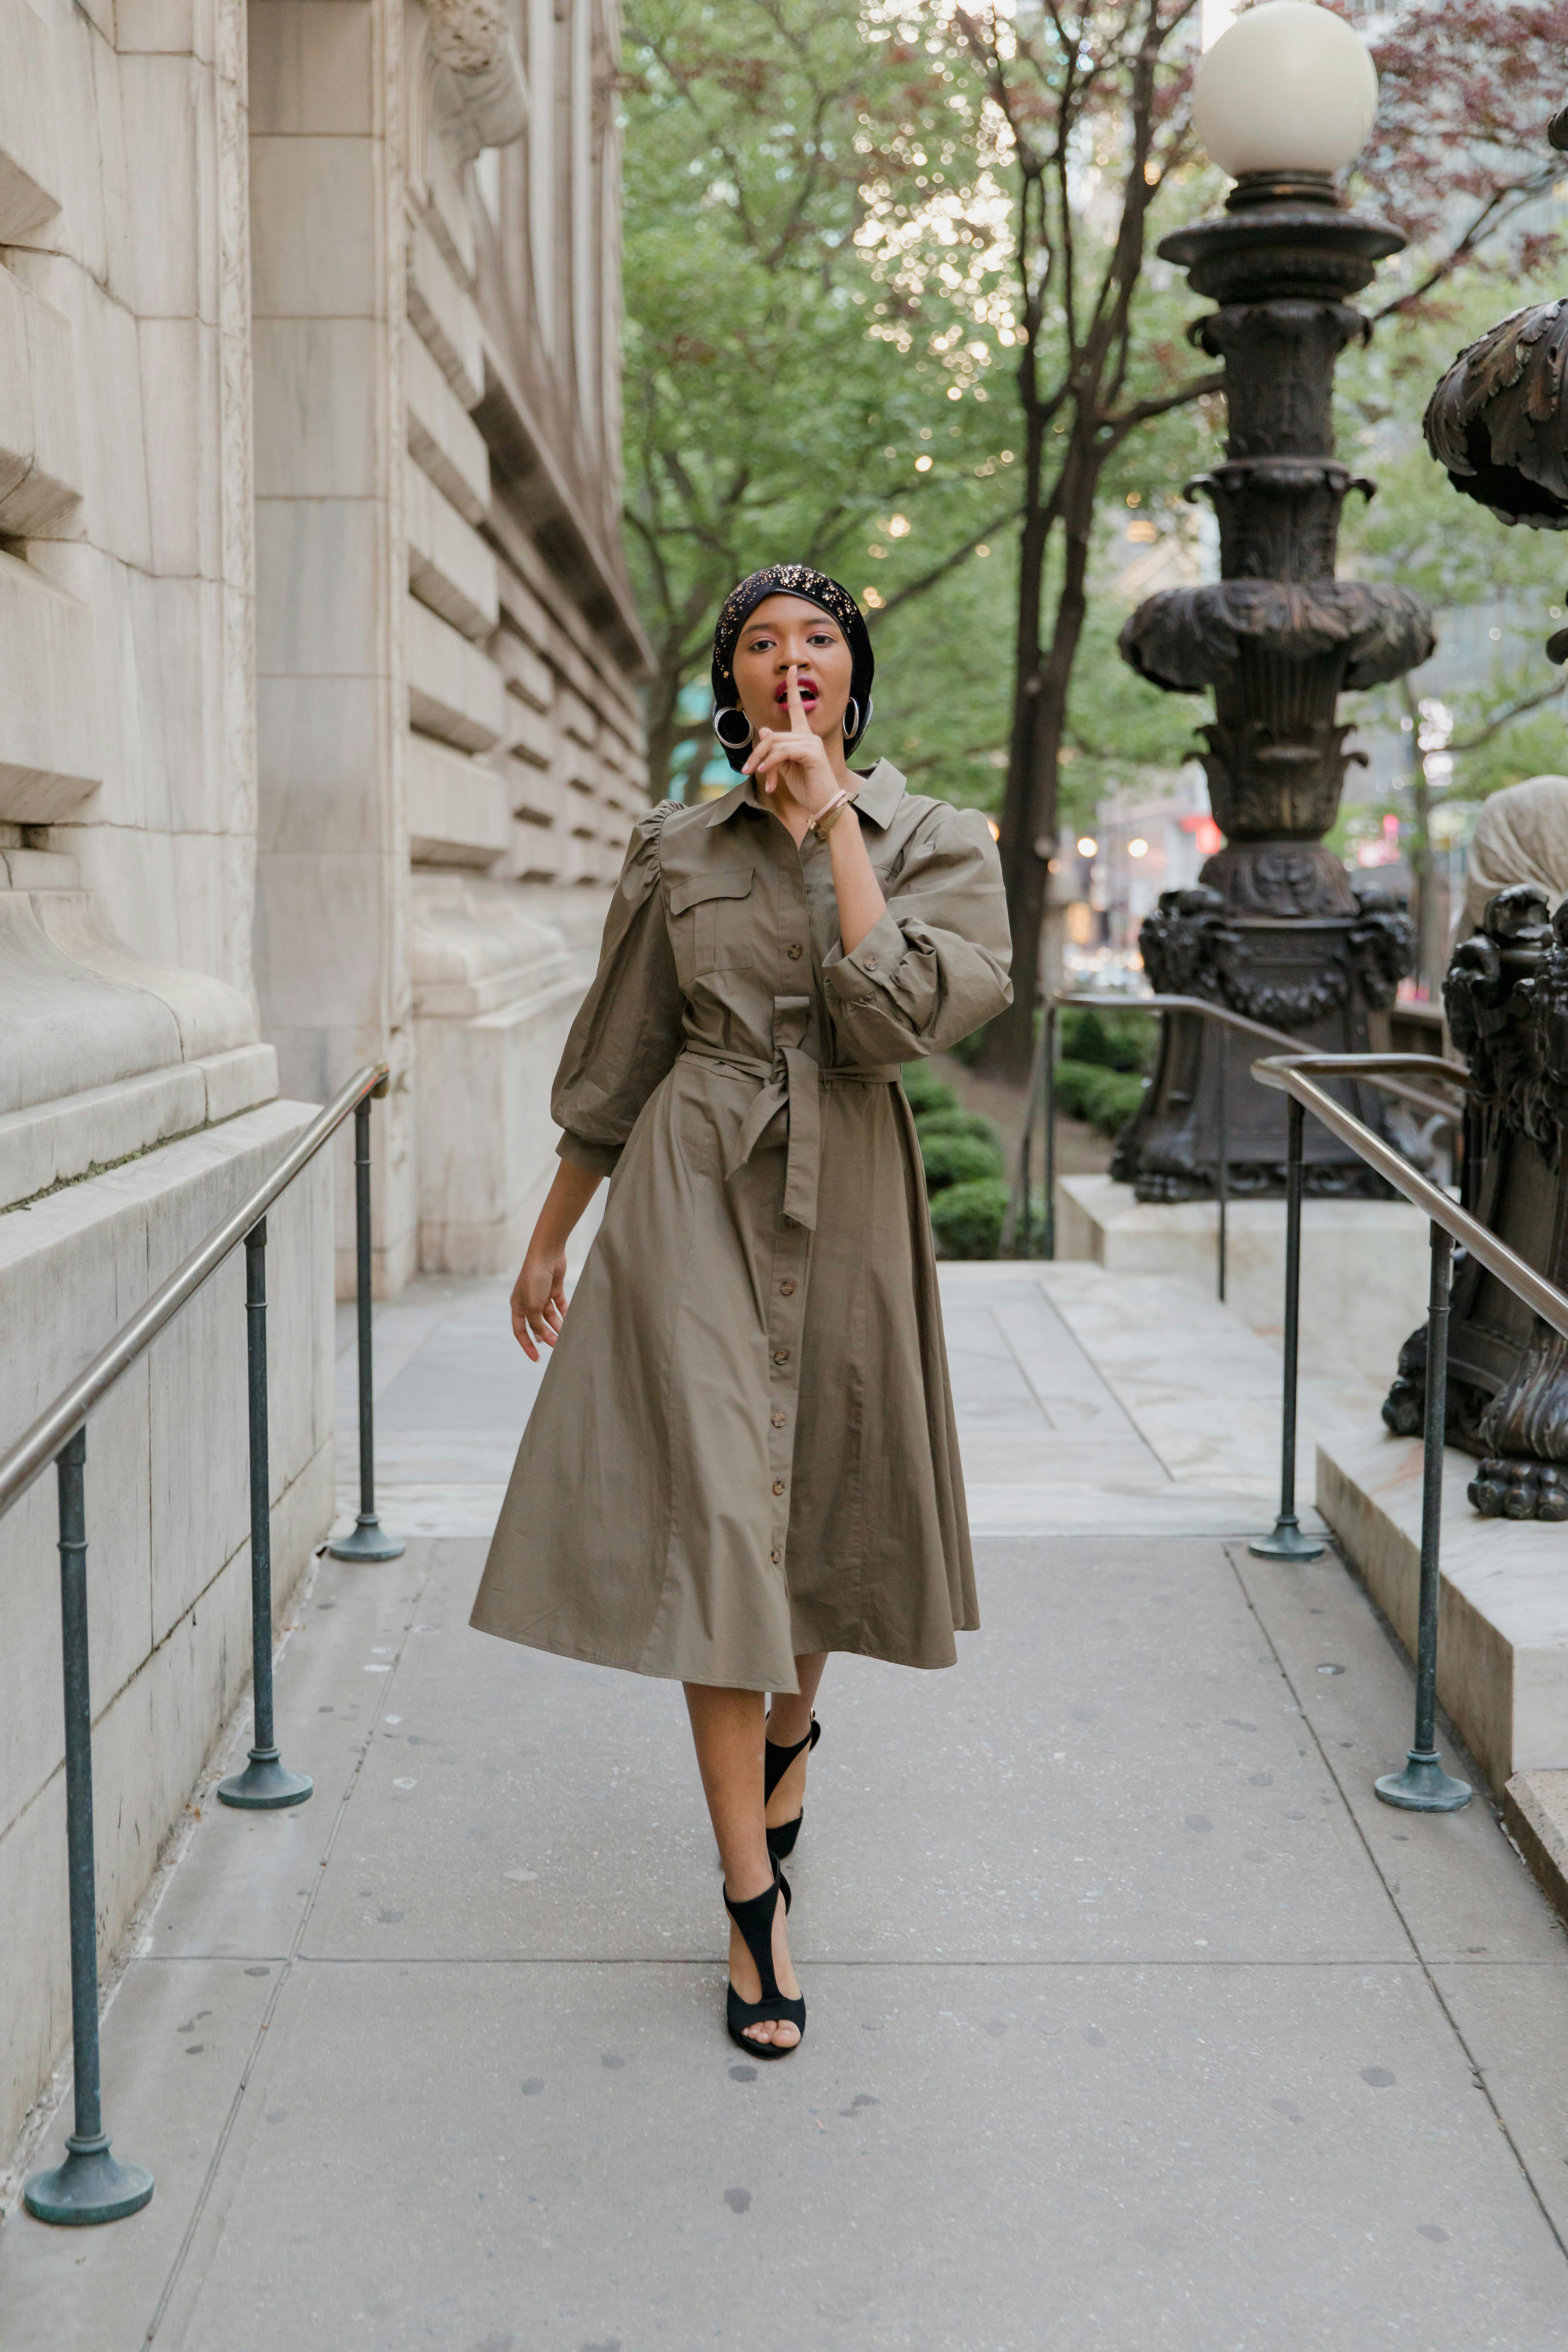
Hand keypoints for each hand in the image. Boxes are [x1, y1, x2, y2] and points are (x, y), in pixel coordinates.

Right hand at [511, 1243, 567, 1361]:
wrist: (547, 1254)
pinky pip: (559, 1306)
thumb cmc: (535, 1278)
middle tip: (556, 1345)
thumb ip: (537, 1322)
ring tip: (565, 1335)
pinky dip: (564, 1313)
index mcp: (517, 1305)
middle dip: (546, 1336)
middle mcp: (528, 1301)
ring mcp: (541, 1295)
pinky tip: (570, 1321)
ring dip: (557, 1326)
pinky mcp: (554, 1289)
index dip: (527, 1345)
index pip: (520, 1330)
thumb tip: (542, 1336)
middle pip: (537, 1325)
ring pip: (549, 1317)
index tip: (536, 1358)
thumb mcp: (533, 1305)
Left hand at [742, 665, 839, 818]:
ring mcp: (812, 743)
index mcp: (804, 738)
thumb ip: (775, 750)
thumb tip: (764, 730)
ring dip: (761, 762)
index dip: (793, 688)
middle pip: (772, 735)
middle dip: (756, 753)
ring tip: (758, 777)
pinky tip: (766, 776)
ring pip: (775, 744)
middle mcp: (809, 736)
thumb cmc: (806, 788)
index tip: (792, 670)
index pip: (797, 708)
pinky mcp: (812, 753)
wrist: (823, 805)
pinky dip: (770, 764)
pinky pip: (782, 752)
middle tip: (746, 770)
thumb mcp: (784, 768)